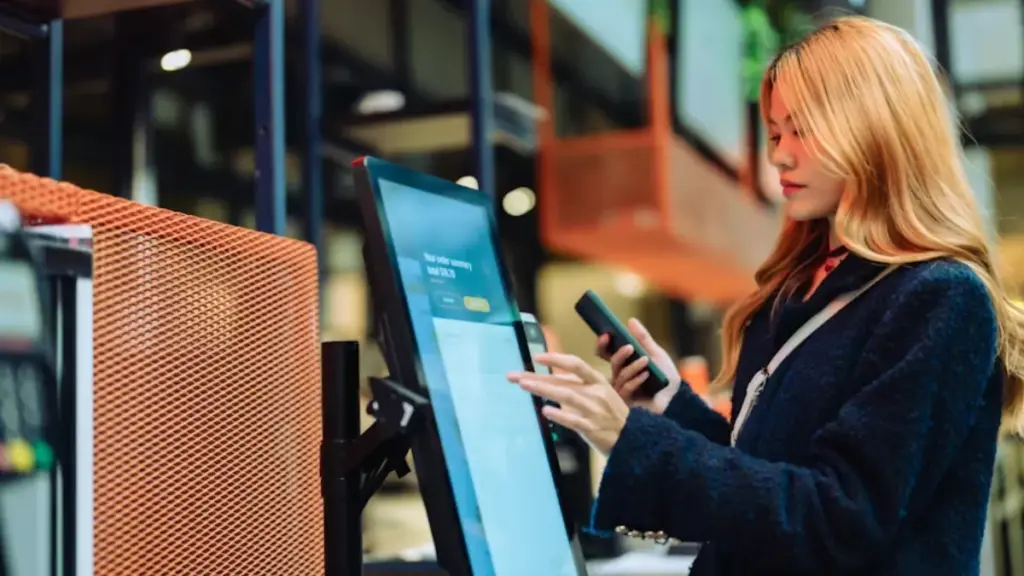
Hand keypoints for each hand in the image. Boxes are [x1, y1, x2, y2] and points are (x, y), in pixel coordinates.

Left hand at [507, 352, 630, 455]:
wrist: (634, 439)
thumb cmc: (612, 415)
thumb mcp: (600, 394)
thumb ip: (577, 386)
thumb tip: (550, 380)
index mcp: (598, 381)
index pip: (575, 364)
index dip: (556, 358)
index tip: (537, 357)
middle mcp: (596, 393)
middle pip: (563, 380)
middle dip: (537, 376)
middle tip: (514, 375)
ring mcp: (594, 411)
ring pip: (567, 396)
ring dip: (544, 390)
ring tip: (524, 385)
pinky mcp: (592, 429)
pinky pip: (574, 421)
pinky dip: (560, 415)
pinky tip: (545, 411)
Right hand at [596, 318, 681, 413]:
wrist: (677, 398)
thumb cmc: (665, 377)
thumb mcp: (656, 354)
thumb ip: (643, 339)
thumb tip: (630, 320)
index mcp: (624, 364)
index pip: (606, 353)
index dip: (602, 344)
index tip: (606, 334)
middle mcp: (620, 376)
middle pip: (612, 363)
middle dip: (619, 354)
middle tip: (630, 347)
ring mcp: (622, 390)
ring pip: (620, 375)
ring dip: (632, 367)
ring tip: (646, 360)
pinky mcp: (627, 402)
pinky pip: (626, 389)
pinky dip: (636, 380)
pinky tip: (646, 375)